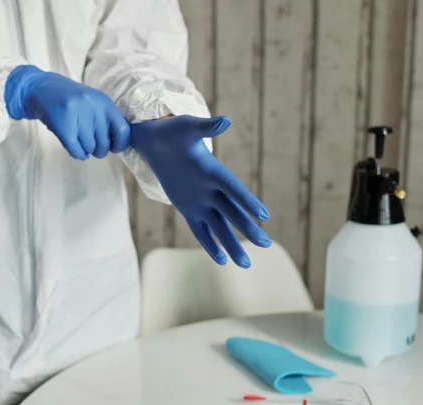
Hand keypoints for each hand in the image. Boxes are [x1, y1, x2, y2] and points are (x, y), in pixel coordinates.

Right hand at [5, 65, 130, 159]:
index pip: (123, 130)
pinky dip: (77, 154)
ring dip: (86, 150)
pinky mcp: (62, 125)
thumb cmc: (71, 100)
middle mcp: (92, 107)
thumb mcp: (93, 104)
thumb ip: (106, 120)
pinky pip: (76, 150)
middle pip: (104, 144)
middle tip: (91, 144)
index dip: (120, 144)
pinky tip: (75, 147)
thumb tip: (118, 145)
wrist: (41, 88)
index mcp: (104, 102)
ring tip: (79, 140)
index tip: (113, 147)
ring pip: (89, 148)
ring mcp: (76, 115)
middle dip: (99, 150)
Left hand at [130, 115, 270, 266]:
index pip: (233, 189)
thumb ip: (206, 127)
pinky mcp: (188, 209)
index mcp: (214, 171)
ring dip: (232, 245)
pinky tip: (221, 260)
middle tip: (266, 244)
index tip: (263, 215)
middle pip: (232, 213)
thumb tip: (225, 121)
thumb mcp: (187, 127)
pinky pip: (201, 231)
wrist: (156, 142)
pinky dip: (210, 244)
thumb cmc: (173, 132)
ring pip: (220, 227)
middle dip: (248, 229)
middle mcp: (211, 189)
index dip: (247, 201)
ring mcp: (201, 201)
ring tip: (245, 264)